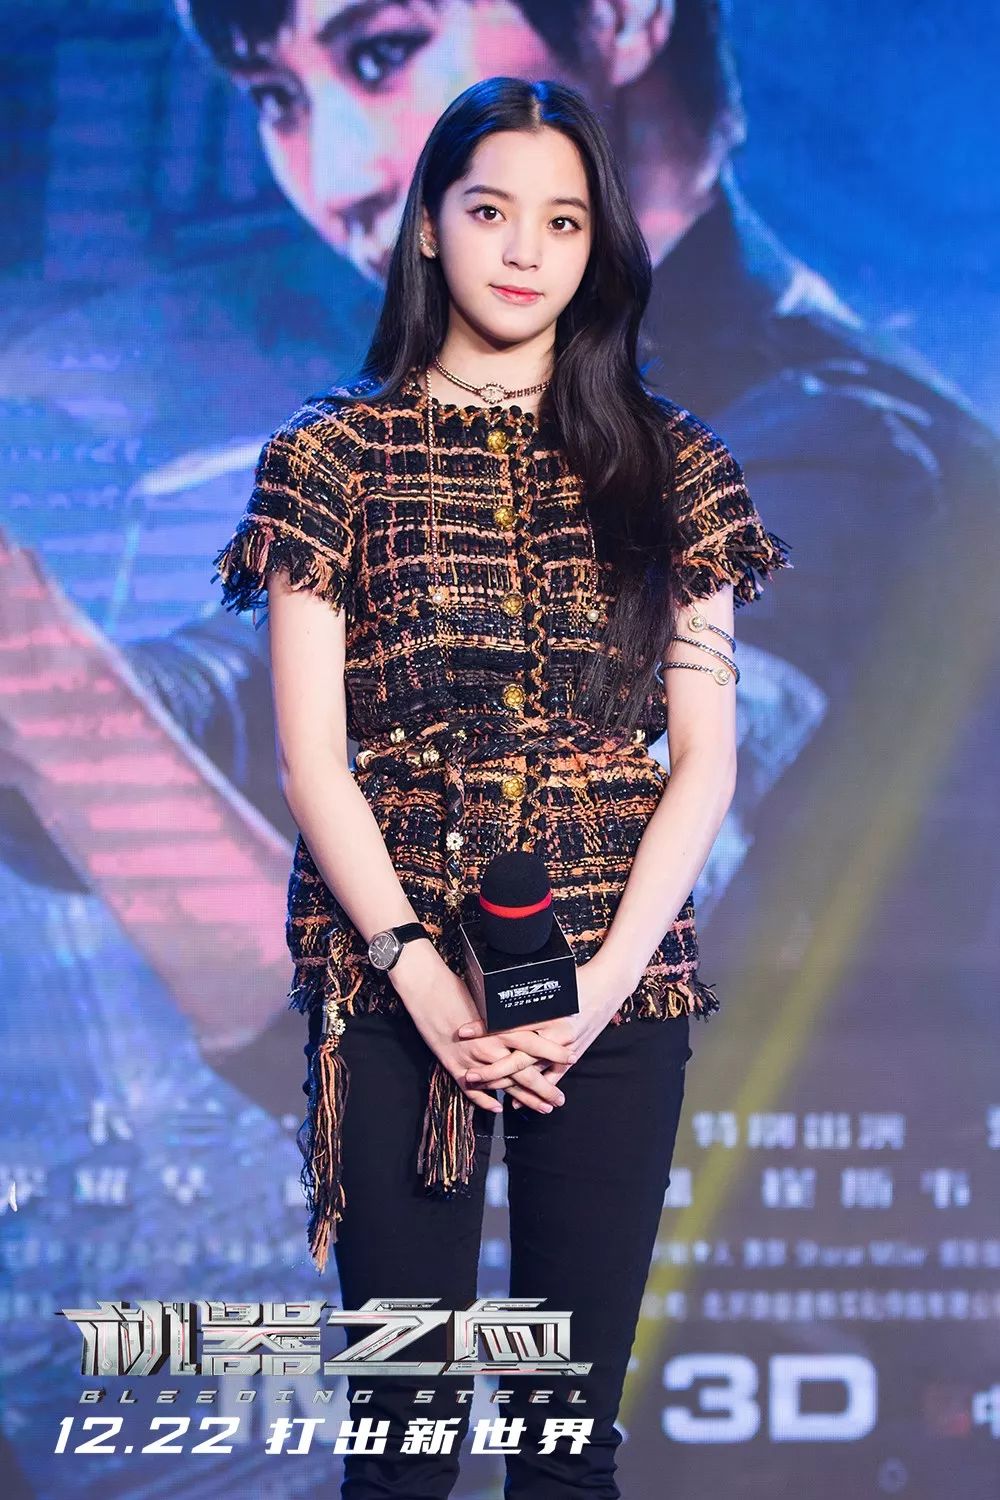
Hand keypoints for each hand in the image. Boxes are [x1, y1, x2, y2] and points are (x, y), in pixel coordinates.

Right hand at [389, 943, 572, 1113]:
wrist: (425, 987)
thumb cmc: (457, 985)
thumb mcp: (488, 996)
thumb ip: (508, 1011)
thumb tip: (529, 1013)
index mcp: (500, 1025)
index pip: (535, 1042)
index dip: (554, 1052)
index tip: (572, 1058)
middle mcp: (489, 1045)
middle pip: (523, 1072)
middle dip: (545, 1088)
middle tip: (560, 1099)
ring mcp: (472, 1058)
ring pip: (503, 1085)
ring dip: (524, 1099)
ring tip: (542, 1108)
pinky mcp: (454, 1065)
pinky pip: (473, 1090)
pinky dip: (486, 1101)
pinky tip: (499, 1108)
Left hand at [455, 954, 624, 1106]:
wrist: (608, 986)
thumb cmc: (578, 979)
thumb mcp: (550, 982)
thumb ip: (527, 994)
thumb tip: (495, 997)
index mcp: (547, 1013)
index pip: (509, 1024)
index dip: (484, 1028)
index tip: (463, 1032)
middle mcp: (556, 1033)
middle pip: (517, 1057)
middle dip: (491, 1069)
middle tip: (468, 1075)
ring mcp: (566, 1048)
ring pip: (531, 1072)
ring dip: (507, 1082)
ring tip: (484, 1088)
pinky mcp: (573, 1054)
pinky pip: (550, 1077)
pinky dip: (531, 1089)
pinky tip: (513, 1100)